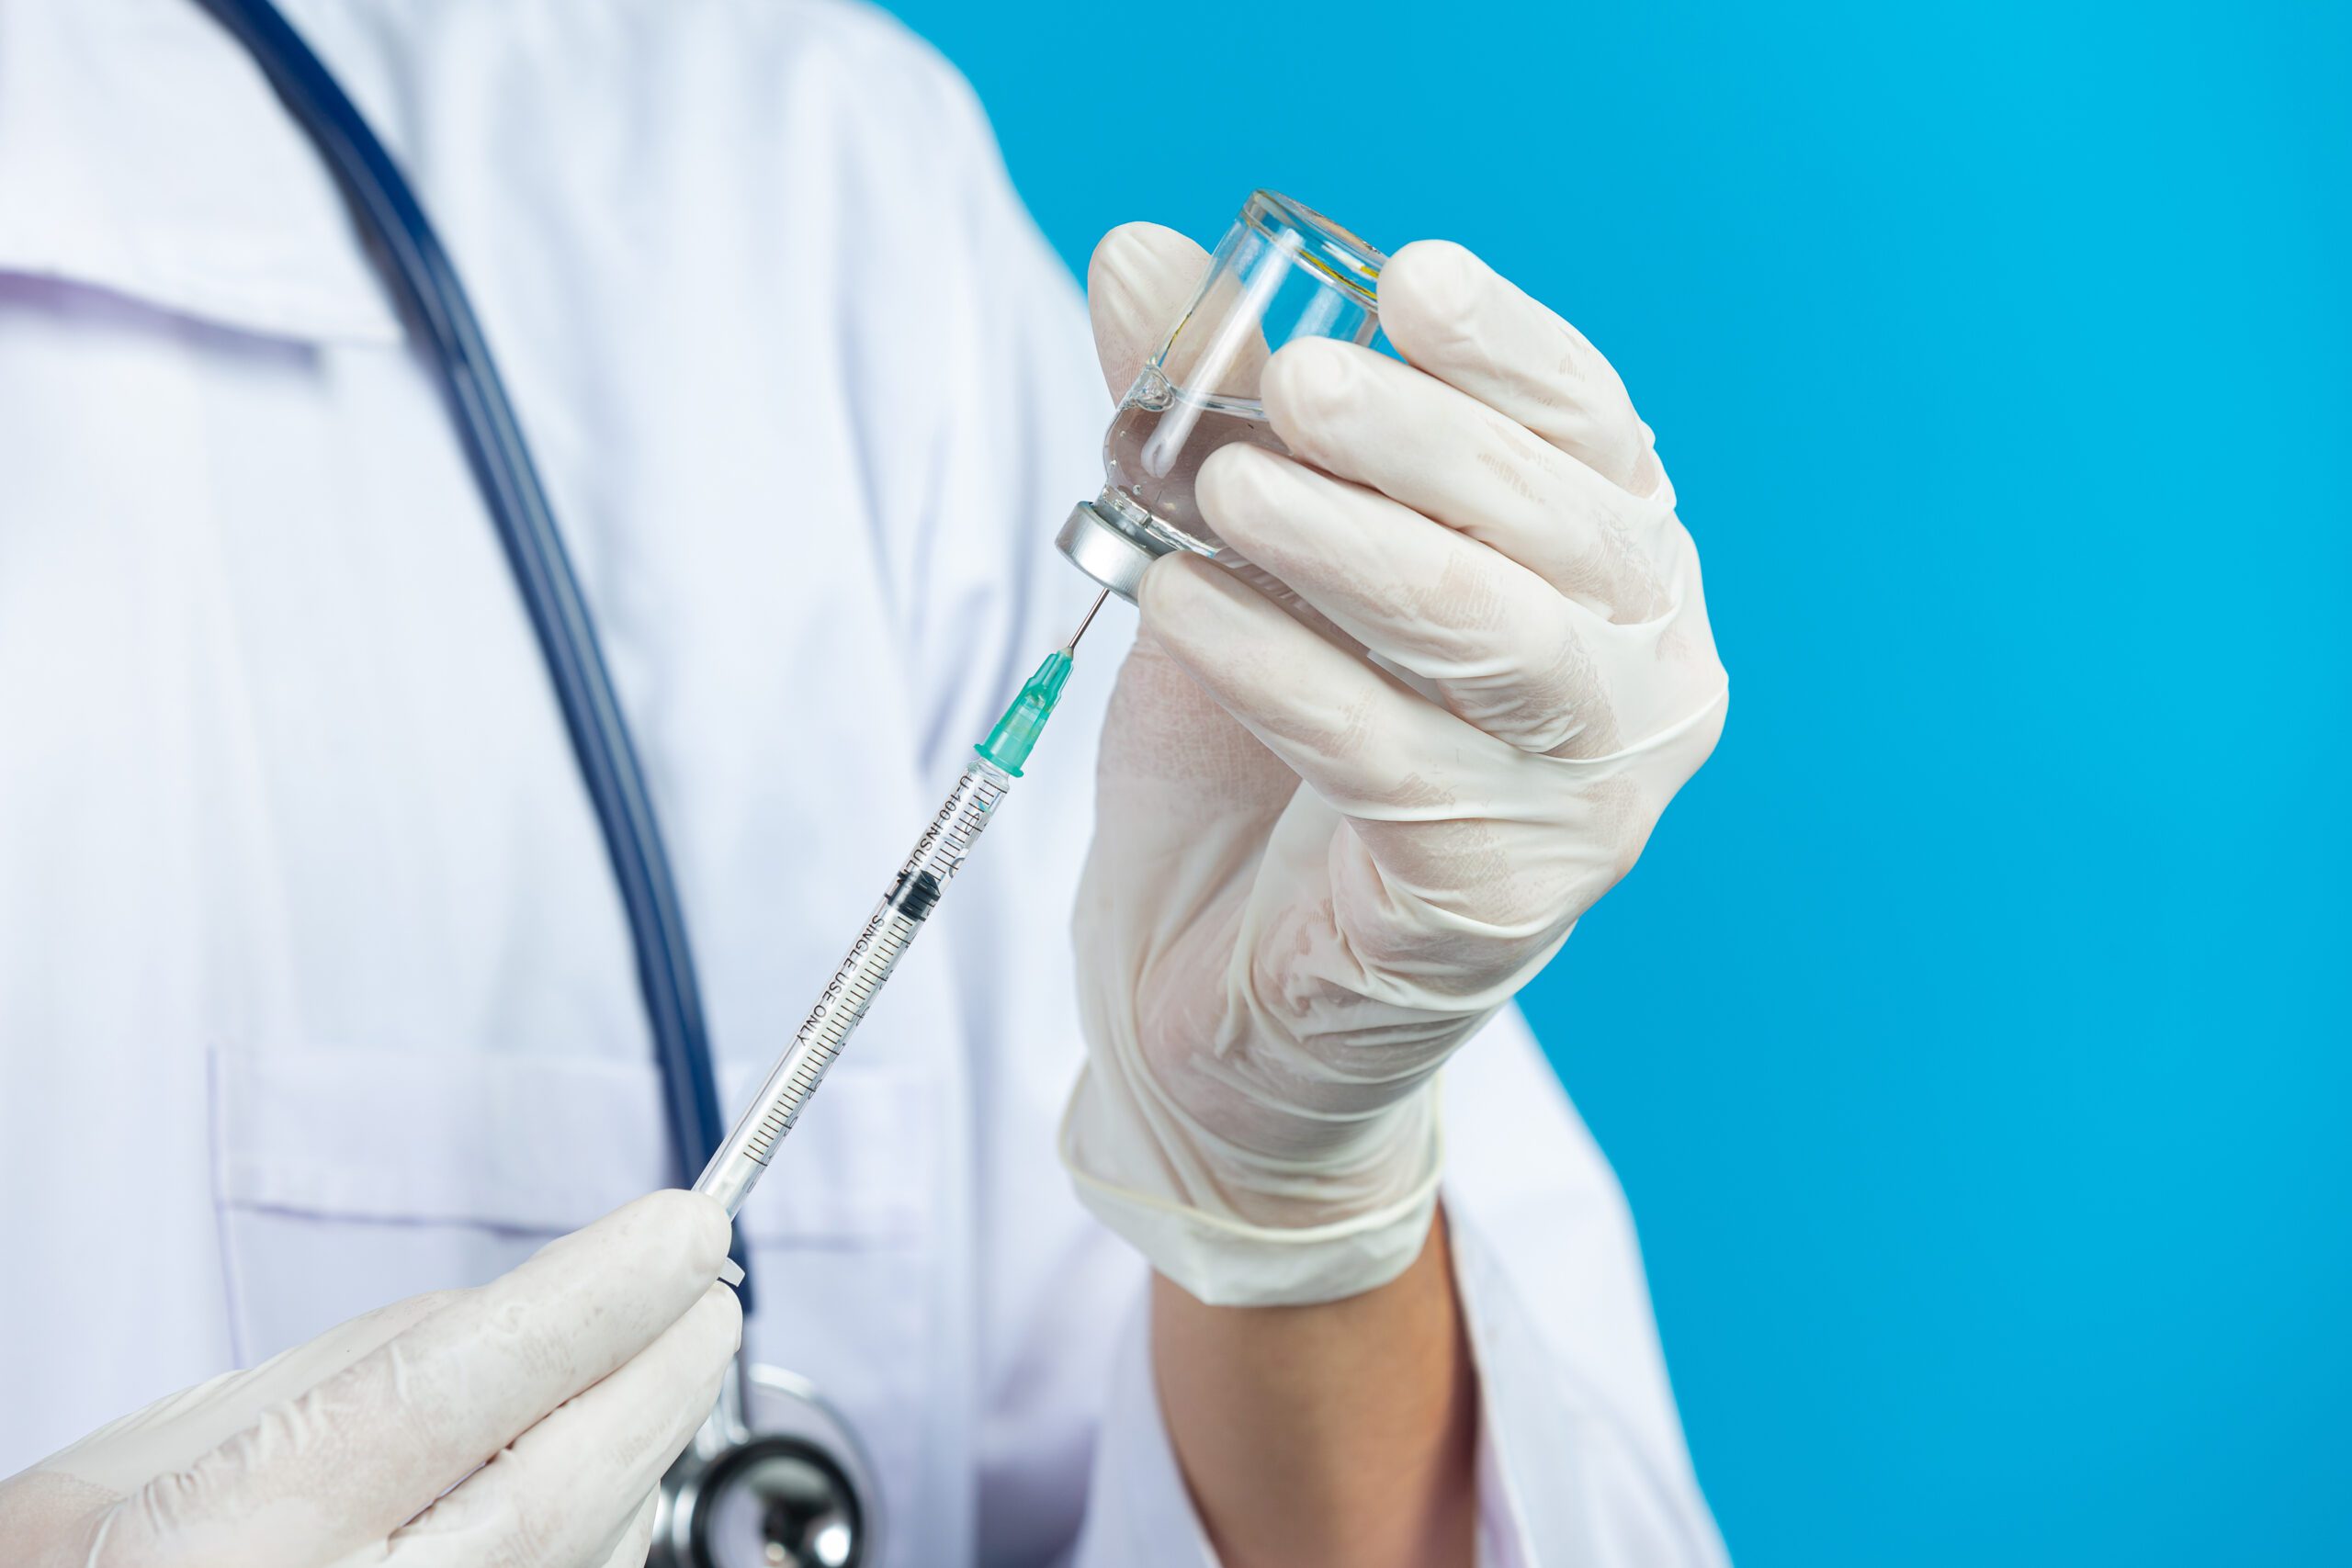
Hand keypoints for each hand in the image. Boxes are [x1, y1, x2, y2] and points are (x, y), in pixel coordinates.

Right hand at [0, 1190, 739, 1567]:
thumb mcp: (146, 1450)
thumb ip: (337, 1373)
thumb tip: (515, 1304)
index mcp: (235, 1539)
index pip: (457, 1390)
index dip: (591, 1299)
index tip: (680, 1228)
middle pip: (557, 1489)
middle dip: (657, 1369)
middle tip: (710, 1279)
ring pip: (586, 1556)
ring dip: (647, 1442)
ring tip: (678, 1347)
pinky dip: (611, 1525)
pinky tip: (622, 1462)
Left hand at [1064, 225, 1727, 1305]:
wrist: (1210, 1000)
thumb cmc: (1249, 770)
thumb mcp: (1232, 566)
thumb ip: (1207, 416)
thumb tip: (1137, 255)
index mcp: (1600, 574)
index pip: (1590, 434)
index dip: (1509, 353)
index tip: (1407, 281)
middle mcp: (1635, 678)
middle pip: (1558, 523)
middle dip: (1420, 440)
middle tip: (1291, 383)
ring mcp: (1584, 798)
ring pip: (1496, 636)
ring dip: (1356, 546)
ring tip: (1223, 484)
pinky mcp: (1496, 899)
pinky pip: (1387, 757)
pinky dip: (1278, 667)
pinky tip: (1179, 604)